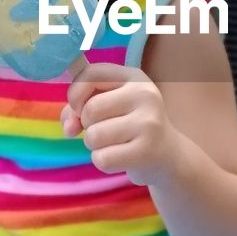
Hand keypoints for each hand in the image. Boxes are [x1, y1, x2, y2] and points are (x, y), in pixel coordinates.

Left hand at [61, 63, 178, 186]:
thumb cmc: (128, 126)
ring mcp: (149, 123)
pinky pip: (102, 159)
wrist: (167, 155)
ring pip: (94, 136)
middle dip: (87, 125)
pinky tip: (119, 158)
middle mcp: (145, 95)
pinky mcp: (147, 151)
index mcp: (134, 78)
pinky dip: (103, 162)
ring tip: (113, 144)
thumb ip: (78, 108)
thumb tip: (69, 127)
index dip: (75, 94)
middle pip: (90, 109)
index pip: (91, 74)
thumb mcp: (107, 107)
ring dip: (94, 145)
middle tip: (104, 130)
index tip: (79, 108)